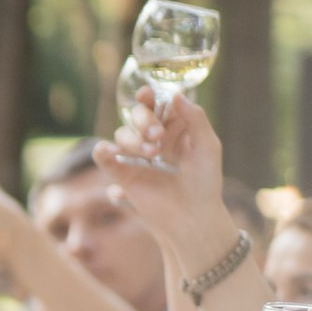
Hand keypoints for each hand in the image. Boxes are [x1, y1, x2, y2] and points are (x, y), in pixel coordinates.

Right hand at [95, 92, 227, 262]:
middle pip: (137, 115)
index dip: (150, 97)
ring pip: (122, 134)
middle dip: (143, 119)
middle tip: (157, 135)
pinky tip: (108, 152)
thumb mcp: (208, 146)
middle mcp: (155, 140)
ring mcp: (137, 157)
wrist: (191, 217)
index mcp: (177, 129)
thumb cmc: (205, 183)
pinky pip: (105, 158)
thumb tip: (175, 94)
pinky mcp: (123, 176)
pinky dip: (103, 152)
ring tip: (151, 155)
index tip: (146, 93)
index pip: (159, 105)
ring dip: (133, 139)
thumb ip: (195, 118)